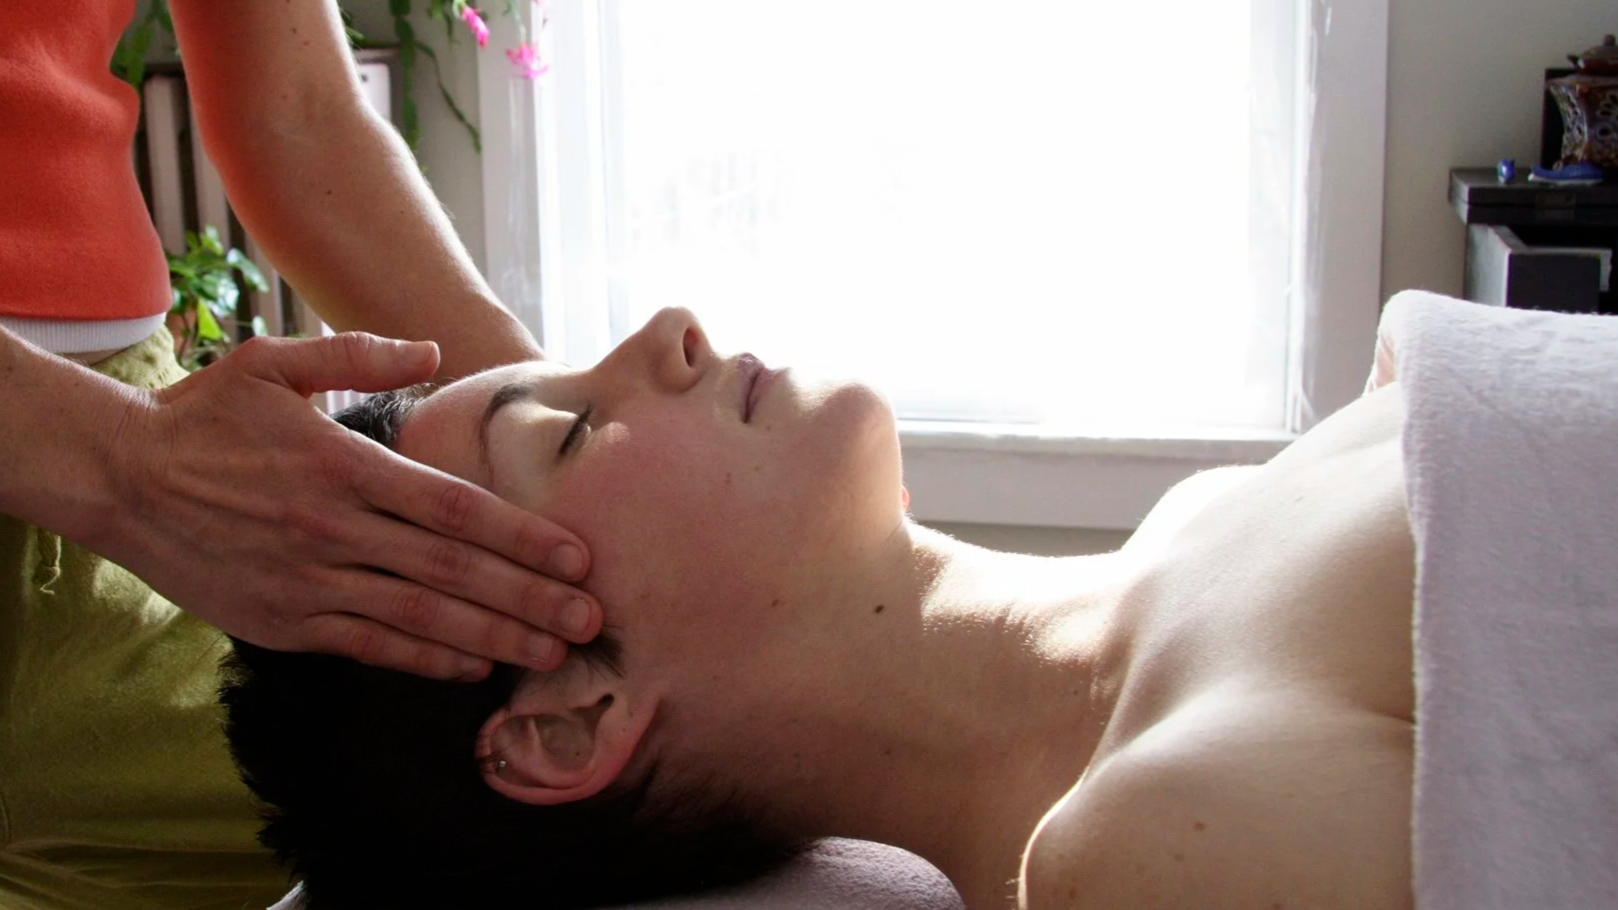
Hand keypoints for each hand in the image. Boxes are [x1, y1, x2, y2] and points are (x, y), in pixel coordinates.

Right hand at [94, 332, 600, 679]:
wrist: (117, 477)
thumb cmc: (204, 416)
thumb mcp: (274, 363)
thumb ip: (360, 355)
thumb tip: (434, 350)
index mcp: (345, 465)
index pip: (455, 509)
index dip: (522, 537)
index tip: (576, 557)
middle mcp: (335, 529)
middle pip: (453, 572)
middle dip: (530, 599)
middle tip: (590, 619)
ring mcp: (309, 581)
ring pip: (420, 618)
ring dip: (493, 638)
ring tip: (551, 652)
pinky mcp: (284, 621)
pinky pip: (369, 645)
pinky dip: (424, 659)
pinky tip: (472, 667)